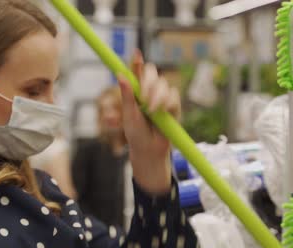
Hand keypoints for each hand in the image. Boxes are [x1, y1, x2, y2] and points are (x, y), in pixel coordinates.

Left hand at [118, 50, 180, 194]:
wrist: (150, 149)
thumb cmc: (136, 134)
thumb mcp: (128, 114)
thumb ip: (127, 95)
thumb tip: (119, 74)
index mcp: (135, 91)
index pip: (136, 72)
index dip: (136, 62)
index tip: (136, 53)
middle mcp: (149, 91)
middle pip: (152, 72)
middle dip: (148, 82)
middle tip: (143, 97)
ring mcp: (162, 97)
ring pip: (163, 83)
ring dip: (157, 96)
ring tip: (151, 111)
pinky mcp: (174, 105)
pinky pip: (173, 96)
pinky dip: (167, 103)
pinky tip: (162, 113)